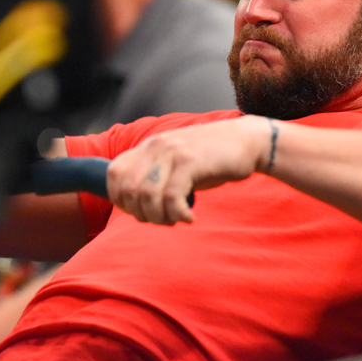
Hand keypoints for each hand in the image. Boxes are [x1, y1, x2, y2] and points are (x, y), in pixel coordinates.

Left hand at [106, 115, 270, 225]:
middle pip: (129, 190)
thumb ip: (154, 175)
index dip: (121, 200)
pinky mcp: (191, 162)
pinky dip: (178, 214)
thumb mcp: (175, 163)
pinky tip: (190, 217)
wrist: (247, 142)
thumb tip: (133, 204)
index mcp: (148, 146)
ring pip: (148, 195)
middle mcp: (156, 145)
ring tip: (177, 218)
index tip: (142, 211)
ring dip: (161, 217)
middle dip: (142, 213)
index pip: (114, 175)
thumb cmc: (210, 159)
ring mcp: (173, 152)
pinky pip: (172, 197)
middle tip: (163, 218)